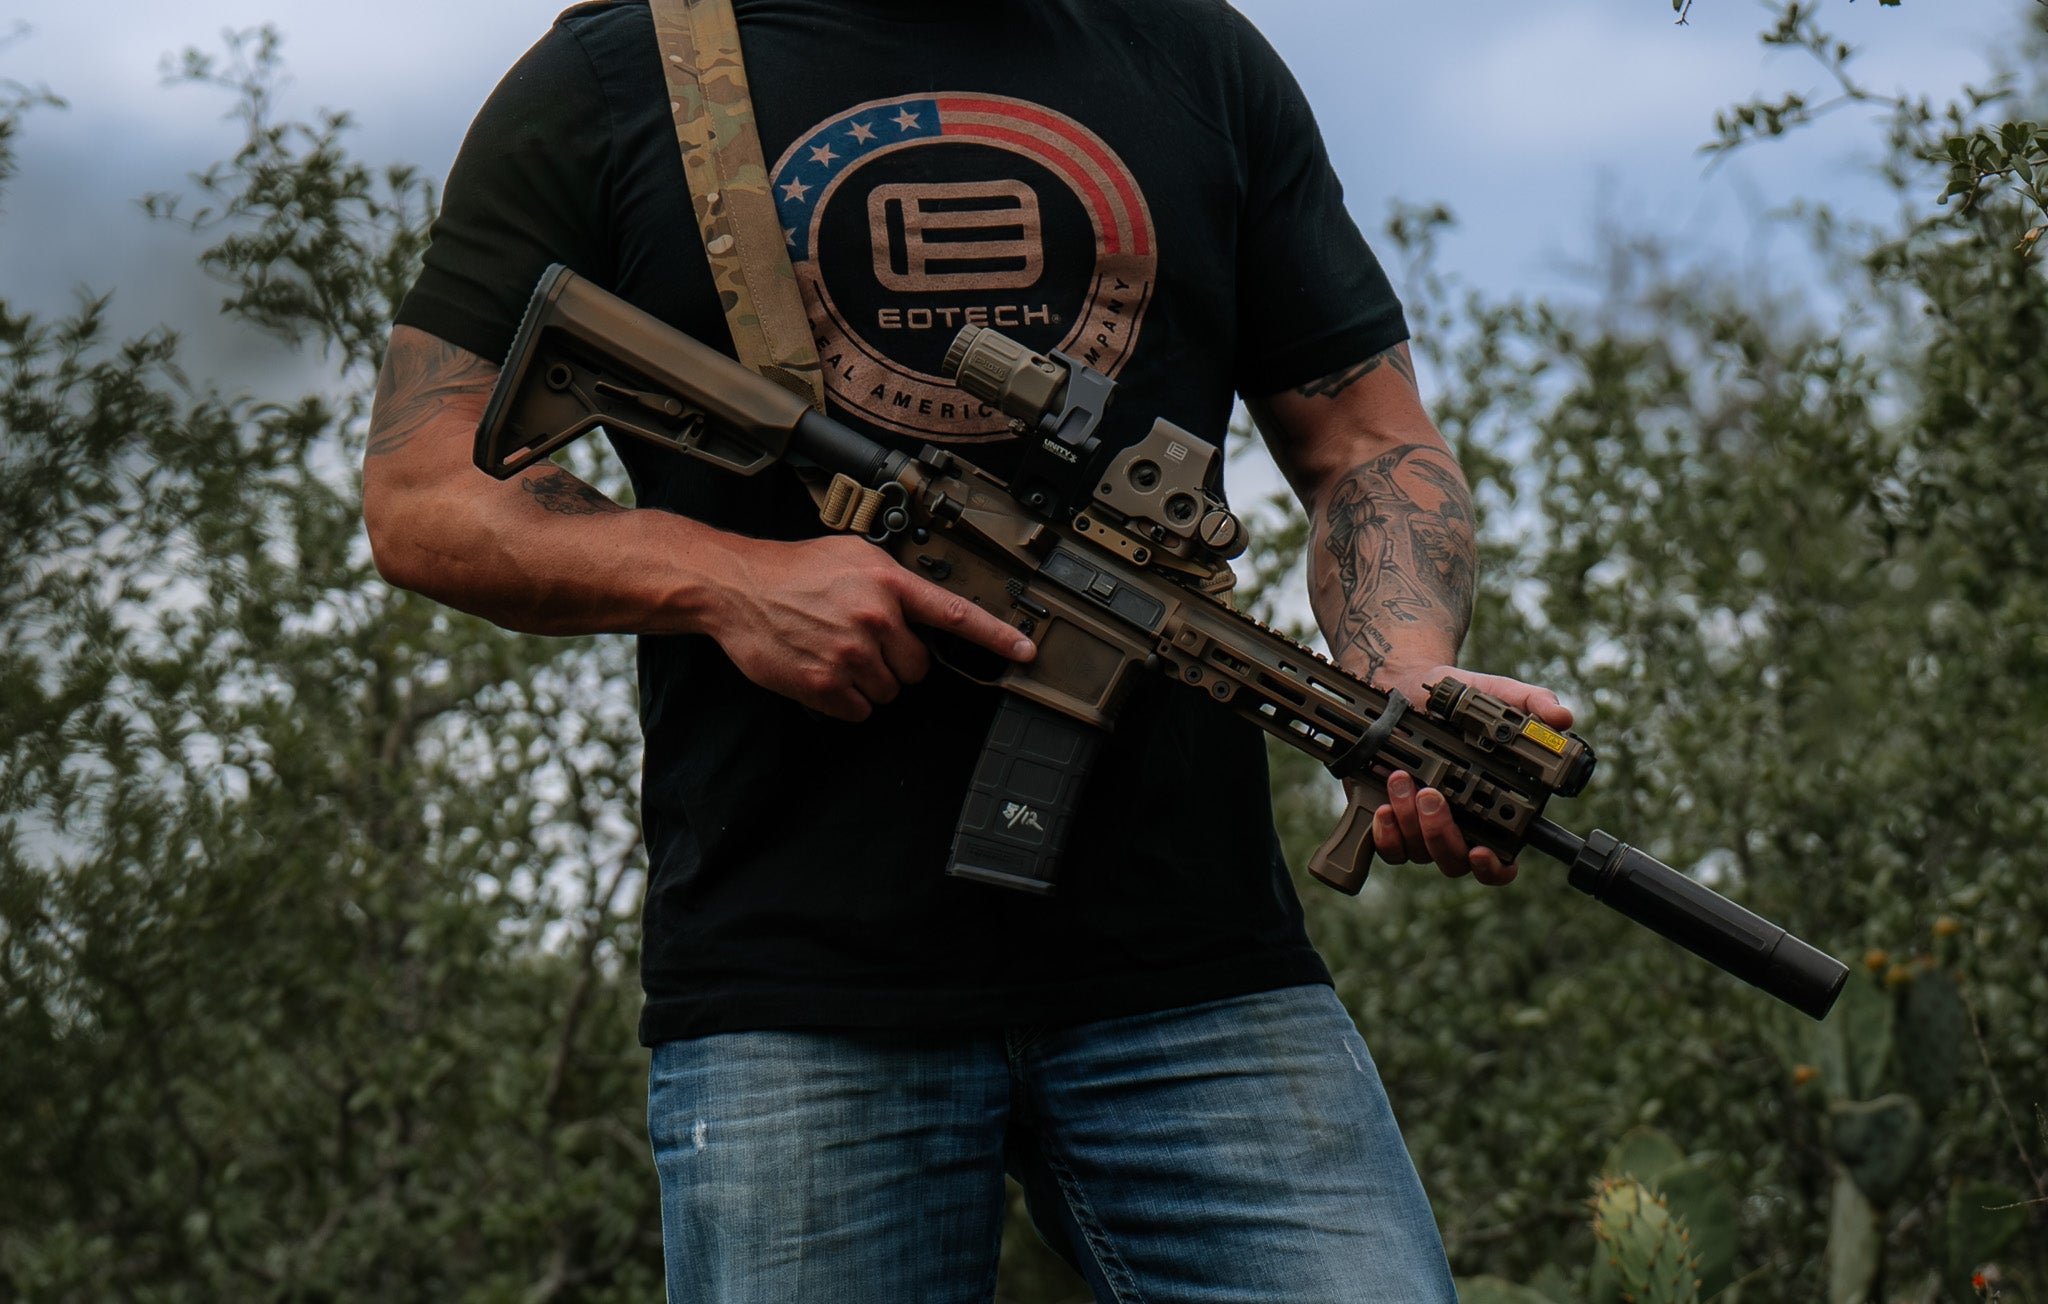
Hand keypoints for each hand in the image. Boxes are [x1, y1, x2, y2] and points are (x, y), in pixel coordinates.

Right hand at [710, 534, 1033, 720]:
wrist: (738, 588)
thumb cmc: (793, 570)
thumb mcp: (852, 554)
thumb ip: (892, 577)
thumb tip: (921, 601)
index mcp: (888, 583)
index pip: (955, 614)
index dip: (996, 636)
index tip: (1026, 652)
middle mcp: (875, 618)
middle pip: (918, 668)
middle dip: (897, 662)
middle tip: (863, 642)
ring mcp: (850, 654)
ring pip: (889, 693)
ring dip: (869, 682)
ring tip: (837, 653)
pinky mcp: (825, 684)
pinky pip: (858, 711)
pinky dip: (845, 701)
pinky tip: (824, 673)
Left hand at [1358, 666, 1571, 886]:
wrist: (1404, 687)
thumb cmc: (1456, 700)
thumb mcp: (1497, 694)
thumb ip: (1531, 703)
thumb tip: (1562, 718)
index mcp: (1492, 808)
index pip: (1501, 860)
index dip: (1493, 867)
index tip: (1481, 852)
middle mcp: (1458, 826)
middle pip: (1454, 860)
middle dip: (1441, 832)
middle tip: (1431, 795)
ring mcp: (1421, 828)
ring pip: (1419, 852)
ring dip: (1410, 821)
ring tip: (1401, 779)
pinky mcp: (1389, 822)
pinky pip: (1389, 848)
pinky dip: (1386, 833)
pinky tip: (1384, 806)